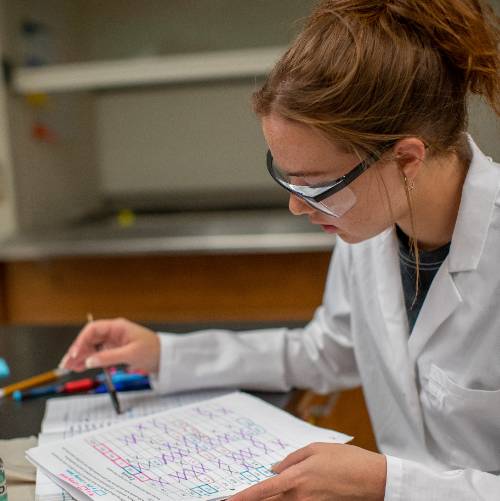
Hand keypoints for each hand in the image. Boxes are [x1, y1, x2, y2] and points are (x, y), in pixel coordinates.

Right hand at [58, 318, 160, 372]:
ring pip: (91, 347)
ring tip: (70, 368)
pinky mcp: (114, 350)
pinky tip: (80, 367)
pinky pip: (97, 354)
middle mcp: (113, 332)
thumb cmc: (152, 350)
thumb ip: (109, 357)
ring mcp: (113, 341)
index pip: (93, 330)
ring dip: (80, 356)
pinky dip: (88, 360)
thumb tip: (89, 361)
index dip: (81, 341)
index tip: (74, 354)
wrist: (165, 357)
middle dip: (77, 350)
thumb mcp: (131, 354)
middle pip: (89, 339)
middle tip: (66, 364)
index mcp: (117, 327)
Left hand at [229, 443, 385, 500]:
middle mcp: (300, 497)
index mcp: (297, 478)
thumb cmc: (346, 460)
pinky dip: (286, 499)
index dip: (244, 497)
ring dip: (271, 499)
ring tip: (261, 492)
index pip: (263, 491)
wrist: (373, 480)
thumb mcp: (316, 449)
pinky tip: (284, 493)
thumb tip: (275, 469)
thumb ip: (292, 459)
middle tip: (237, 498)